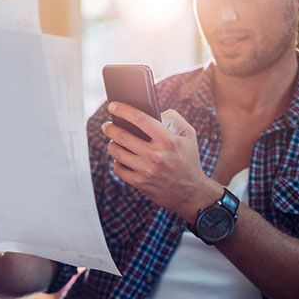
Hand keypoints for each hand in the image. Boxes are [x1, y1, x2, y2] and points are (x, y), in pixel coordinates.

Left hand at [102, 102, 221, 221]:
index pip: (140, 119)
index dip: (123, 110)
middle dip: (110, 128)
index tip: (113, 105)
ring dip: (112, 144)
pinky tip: (120, 158)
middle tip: (107, 125)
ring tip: (114, 141)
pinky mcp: (140, 183)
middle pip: (122, 135)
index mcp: (168, 140)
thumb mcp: (189, 135)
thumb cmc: (189, 160)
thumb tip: (154, 111)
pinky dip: (117, 162)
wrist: (192, 192)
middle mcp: (156, 155)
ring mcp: (146, 170)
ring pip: (117, 152)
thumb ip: (174, 118)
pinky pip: (119, 169)